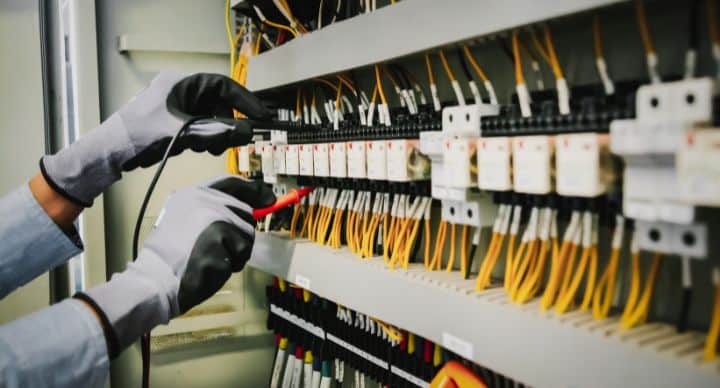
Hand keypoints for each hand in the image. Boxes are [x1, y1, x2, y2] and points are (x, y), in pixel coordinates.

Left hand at [41, 71, 272, 206]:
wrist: (108, 154)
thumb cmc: (135, 136)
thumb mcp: (182, 133)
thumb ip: (216, 131)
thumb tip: (246, 131)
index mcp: (179, 83)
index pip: (223, 86)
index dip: (245, 101)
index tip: (262, 115)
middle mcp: (179, 92)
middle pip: (218, 104)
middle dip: (226, 124)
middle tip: (233, 141)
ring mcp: (176, 108)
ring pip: (210, 119)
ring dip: (214, 135)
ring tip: (206, 148)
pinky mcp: (173, 123)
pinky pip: (199, 129)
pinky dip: (202, 140)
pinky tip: (192, 149)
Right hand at [74, 176, 274, 356]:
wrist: (156, 279)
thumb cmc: (170, 256)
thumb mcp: (183, 219)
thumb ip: (211, 210)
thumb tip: (250, 210)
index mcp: (193, 194)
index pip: (231, 183)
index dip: (253, 190)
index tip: (268, 198)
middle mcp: (206, 201)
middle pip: (245, 213)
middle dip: (240, 235)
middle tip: (221, 249)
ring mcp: (214, 220)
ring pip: (247, 235)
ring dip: (236, 252)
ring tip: (211, 258)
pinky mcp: (221, 241)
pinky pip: (241, 255)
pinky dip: (231, 265)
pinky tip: (211, 267)